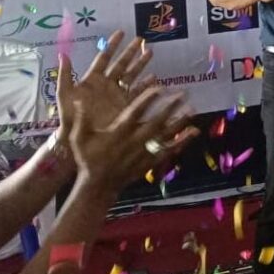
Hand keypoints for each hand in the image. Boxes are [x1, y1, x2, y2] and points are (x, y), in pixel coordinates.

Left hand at [56, 30, 155, 145]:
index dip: (113, 45)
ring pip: (131, 74)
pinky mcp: (124, 105)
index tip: (122, 32)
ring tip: (150, 52)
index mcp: (93, 79)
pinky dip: (146, 85)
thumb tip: (63, 54)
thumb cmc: (70, 116)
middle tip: (141, 39)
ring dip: (140, 64)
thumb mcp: (64, 94)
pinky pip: (137, 92)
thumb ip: (65, 75)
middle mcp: (107, 83)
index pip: (104, 57)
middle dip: (131, 51)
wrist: (78, 137)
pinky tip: (154, 78)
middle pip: (121, 63)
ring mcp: (116, 94)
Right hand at [69, 86, 197, 195]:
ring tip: (192, 109)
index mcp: (118, 132)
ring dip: (180, 122)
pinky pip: (169, 150)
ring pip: (165, 135)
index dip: (147, 99)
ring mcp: (144, 152)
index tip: (159, 87)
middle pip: (156, 121)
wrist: (98, 186)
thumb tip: (79, 101)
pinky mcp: (150, 161)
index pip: (135, 112)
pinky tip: (194, 132)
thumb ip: (81, 120)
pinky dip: (182, 141)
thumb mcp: (79, 139)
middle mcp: (134, 141)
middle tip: (183, 93)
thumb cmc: (88, 159)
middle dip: (170, 107)